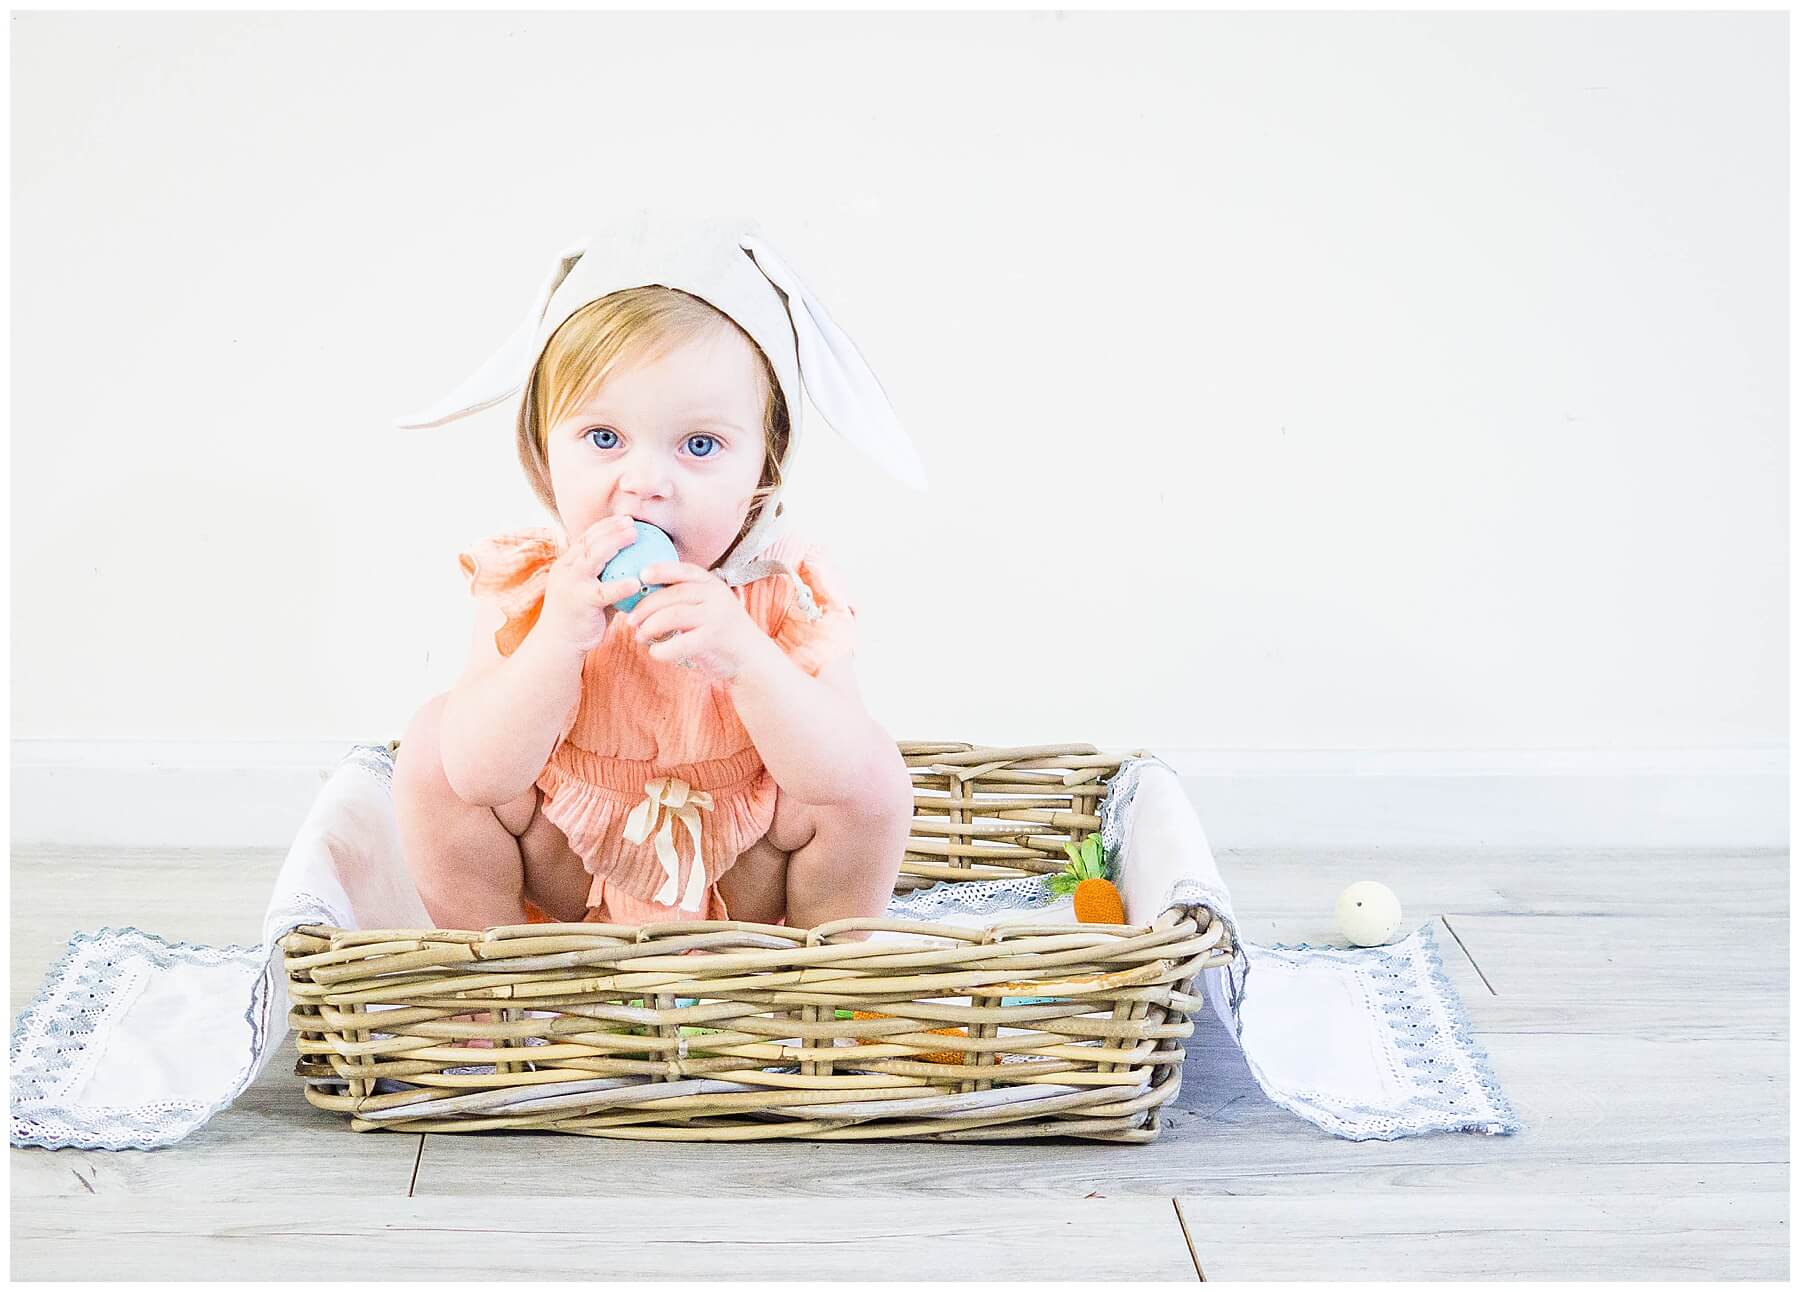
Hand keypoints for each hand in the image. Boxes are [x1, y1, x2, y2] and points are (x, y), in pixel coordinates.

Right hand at [536, 515, 642, 654]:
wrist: (557, 644)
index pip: (586, 538)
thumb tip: (636, 567)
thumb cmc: (580, 618)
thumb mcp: (590, 592)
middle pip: (590, 541)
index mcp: (568, 565)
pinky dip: (620, 585)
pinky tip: (635, 581)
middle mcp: (567, 570)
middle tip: (633, 523)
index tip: (625, 519)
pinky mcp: (580, 602)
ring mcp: (572, 584)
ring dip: (615, 543)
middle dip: (611, 528)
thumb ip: (606, 579)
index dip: (605, 525)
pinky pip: (604, 591)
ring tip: (634, 536)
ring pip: (594, 557)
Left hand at [625, 561, 771, 682]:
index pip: (683, 571)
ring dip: (650, 626)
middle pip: (672, 595)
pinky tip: (655, 653)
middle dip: (645, 607)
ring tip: (639, 636)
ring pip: (672, 616)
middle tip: (630, 620)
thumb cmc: (722, 631)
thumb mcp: (709, 606)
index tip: (641, 574)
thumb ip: (686, 598)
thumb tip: (645, 595)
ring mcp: (715, 617)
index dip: (661, 570)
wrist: (752, 657)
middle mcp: (715, 596)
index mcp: (712, 584)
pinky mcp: (714, 639)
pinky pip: (681, 642)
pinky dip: (663, 649)